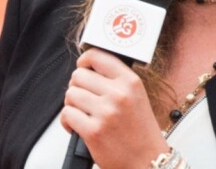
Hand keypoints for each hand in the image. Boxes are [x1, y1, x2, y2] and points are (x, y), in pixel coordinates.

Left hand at [60, 48, 168, 168]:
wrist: (148, 162)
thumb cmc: (141, 131)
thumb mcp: (137, 95)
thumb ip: (116, 79)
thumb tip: (89, 69)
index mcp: (130, 81)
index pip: (97, 56)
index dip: (84, 60)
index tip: (82, 66)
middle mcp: (118, 93)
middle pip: (79, 75)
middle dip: (77, 86)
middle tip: (83, 97)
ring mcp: (106, 112)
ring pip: (70, 94)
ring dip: (72, 104)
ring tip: (81, 112)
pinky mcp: (94, 132)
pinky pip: (67, 115)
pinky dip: (67, 121)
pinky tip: (76, 125)